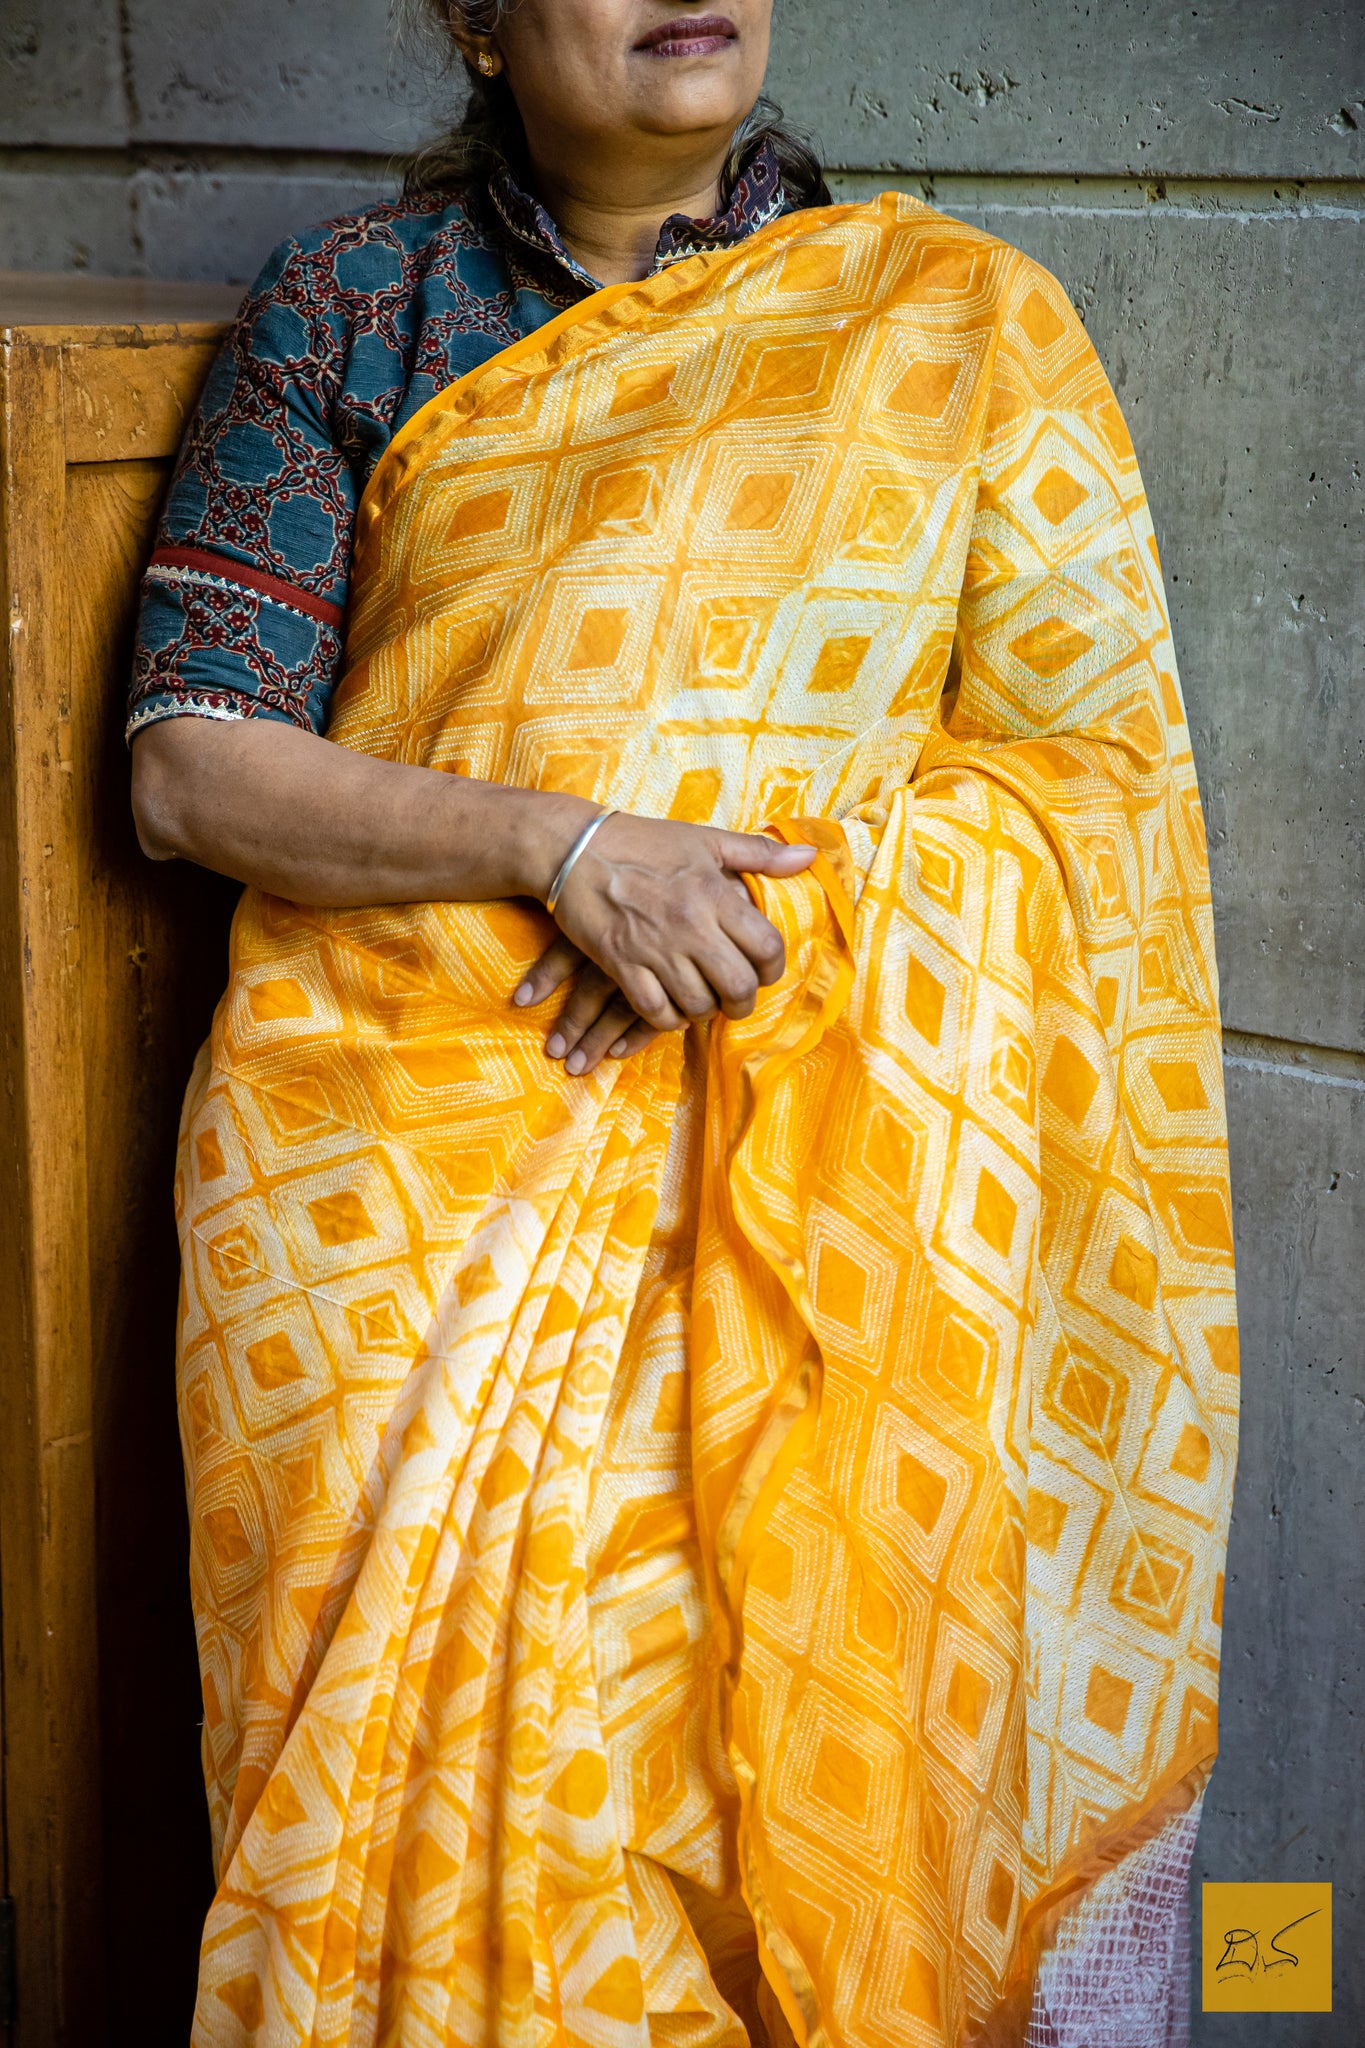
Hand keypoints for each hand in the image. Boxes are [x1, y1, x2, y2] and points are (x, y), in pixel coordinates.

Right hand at [513, 814, 816, 1071]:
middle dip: (743, 1002)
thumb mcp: (704, 839)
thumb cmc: (643, 842)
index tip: (762, 971)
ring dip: (704, 1010)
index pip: (767, 947)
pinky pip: (655, 1012)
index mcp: (714, 893)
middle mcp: (690, 925)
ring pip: (698, 1005)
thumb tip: (808, 856)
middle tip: (734, 998)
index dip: (772, 969)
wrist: (574, 848)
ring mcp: (654, 948)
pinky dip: (667, 1018)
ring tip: (701, 1000)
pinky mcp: (620, 964)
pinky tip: (669, 1007)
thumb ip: (758, 853)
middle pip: (737, 986)